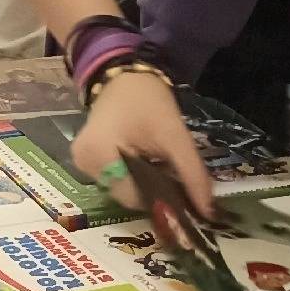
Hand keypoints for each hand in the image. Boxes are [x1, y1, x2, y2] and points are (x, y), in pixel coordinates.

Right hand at [70, 70, 214, 218]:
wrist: (125, 78)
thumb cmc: (148, 102)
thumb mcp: (175, 135)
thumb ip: (191, 174)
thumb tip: (208, 212)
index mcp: (98, 156)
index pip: (136, 197)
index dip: (162, 197)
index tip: (181, 187)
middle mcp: (83, 164)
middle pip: (127, 196)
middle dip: (152, 190)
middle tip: (169, 170)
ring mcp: (81, 163)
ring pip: (121, 190)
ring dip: (142, 184)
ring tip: (156, 163)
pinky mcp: (84, 161)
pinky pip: (113, 181)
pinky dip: (131, 177)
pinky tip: (141, 161)